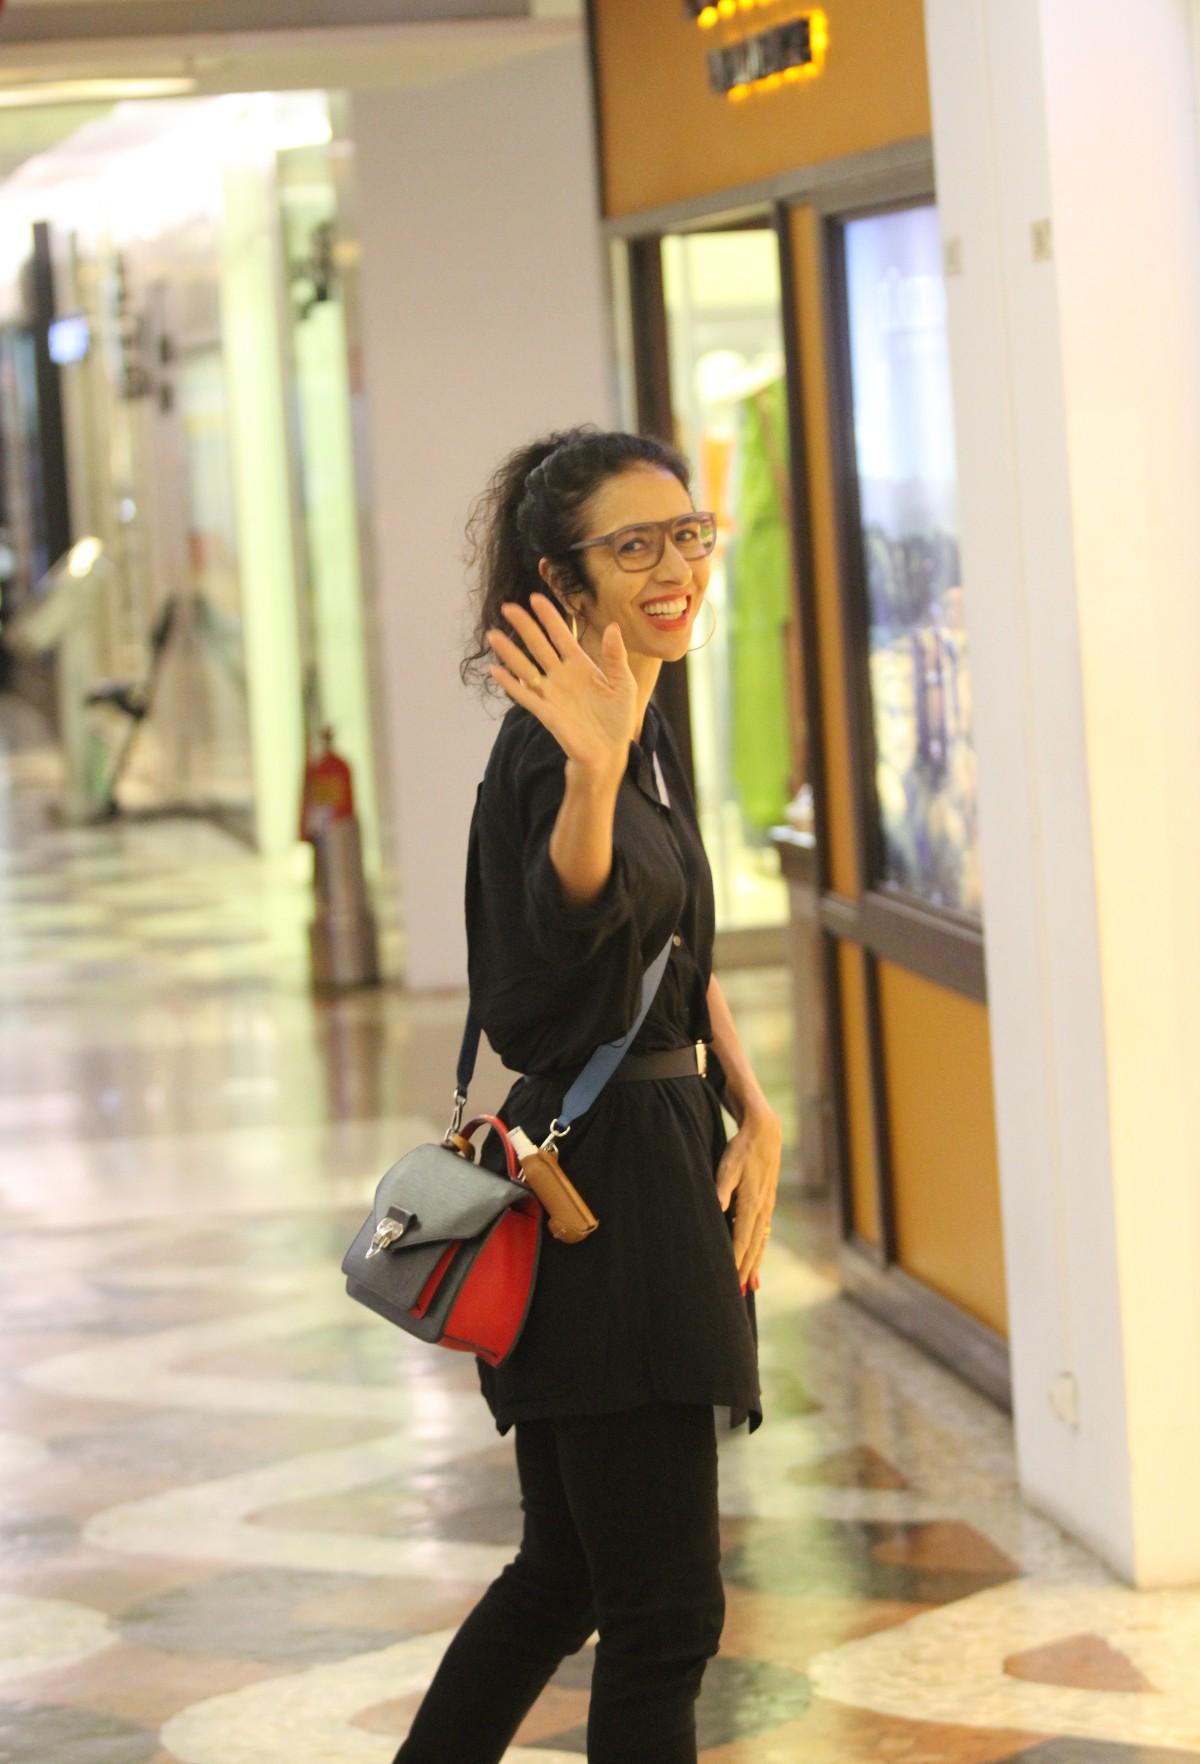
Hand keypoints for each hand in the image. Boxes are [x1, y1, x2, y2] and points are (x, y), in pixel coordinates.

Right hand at [487, 594, 637, 778]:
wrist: (609, 751)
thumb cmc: (617, 718)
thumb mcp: (623, 684)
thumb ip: (615, 657)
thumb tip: (613, 627)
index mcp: (580, 665)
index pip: (561, 636)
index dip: (549, 617)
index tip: (536, 598)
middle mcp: (562, 675)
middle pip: (539, 646)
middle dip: (524, 627)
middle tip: (508, 608)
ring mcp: (551, 693)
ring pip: (526, 668)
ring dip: (509, 652)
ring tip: (493, 635)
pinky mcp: (546, 712)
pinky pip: (525, 696)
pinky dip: (510, 684)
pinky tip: (496, 670)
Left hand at [715, 1102, 781, 1290]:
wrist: (765, 1131)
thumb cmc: (742, 1147)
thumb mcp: (728, 1163)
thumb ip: (722, 1187)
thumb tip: (718, 1208)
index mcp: (751, 1201)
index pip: (741, 1238)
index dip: (735, 1260)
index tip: (729, 1279)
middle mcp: (762, 1208)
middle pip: (753, 1246)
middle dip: (745, 1270)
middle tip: (738, 1294)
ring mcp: (767, 1206)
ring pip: (760, 1242)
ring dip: (755, 1264)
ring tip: (750, 1287)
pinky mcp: (767, 1202)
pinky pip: (763, 1233)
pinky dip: (760, 1250)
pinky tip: (757, 1261)